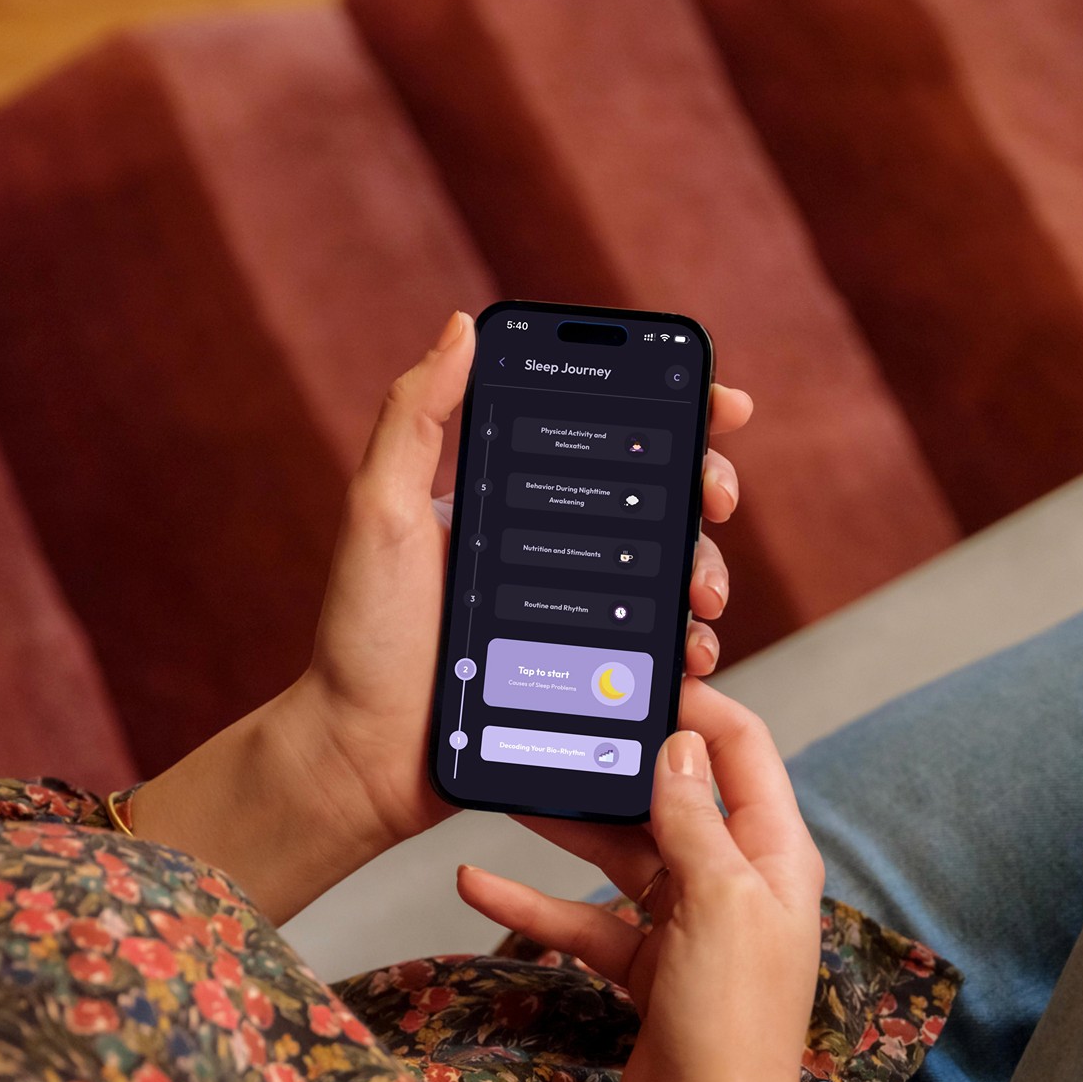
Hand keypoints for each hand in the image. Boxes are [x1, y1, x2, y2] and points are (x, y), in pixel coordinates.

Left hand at [130, 312, 755, 922]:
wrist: (364, 756)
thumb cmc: (362, 635)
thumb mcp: (380, 511)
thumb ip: (416, 417)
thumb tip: (462, 326)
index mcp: (512, 497)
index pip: (605, 434)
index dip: (674, 413)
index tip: (720, 408)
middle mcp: (553, 549)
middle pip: (659, 499)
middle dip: (705, 490)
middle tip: (713, 501)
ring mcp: (575, 614)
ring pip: (670, 575)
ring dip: (708, 570)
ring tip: (702, 592)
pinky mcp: (588, 677)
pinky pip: (658, 651)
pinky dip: (689, 645)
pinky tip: (692, 651)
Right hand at [457, 680, 835, 1081]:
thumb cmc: (731, 1027)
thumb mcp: (718, 903)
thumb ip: (695, 820)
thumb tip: (678, 744)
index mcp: (774, 853)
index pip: (740, 750)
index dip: (694, 706)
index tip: (633, 672)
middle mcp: (735, 880)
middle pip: (672, 796)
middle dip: (614, 761)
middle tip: (554, 717)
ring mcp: (687, 926)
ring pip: (620, 853)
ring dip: (564, 825)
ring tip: (506, 784)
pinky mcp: (644, 970)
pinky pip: (585, 918)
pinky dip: (536, 900)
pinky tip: (476, 881)